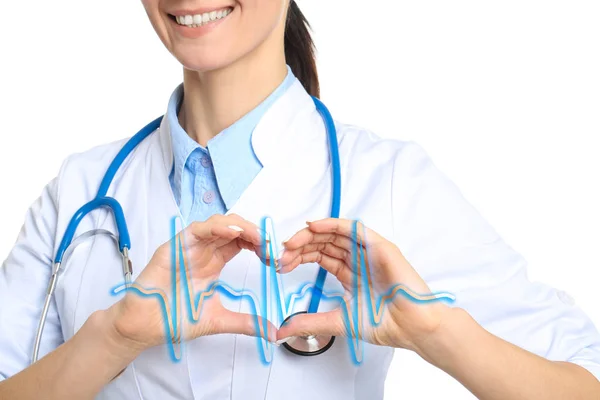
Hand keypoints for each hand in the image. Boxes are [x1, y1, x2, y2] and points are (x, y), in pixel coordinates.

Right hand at [107, 214, 277, 352]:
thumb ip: (245, 323)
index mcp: (213, 263)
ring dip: (240, 226)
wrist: (144, 328)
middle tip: (271, 245)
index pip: (241, 242)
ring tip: (258, 238)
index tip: (275, 256)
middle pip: (233, 228)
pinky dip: (216, 227)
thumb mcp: (218, 320)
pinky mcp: (174, 247)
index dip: (259, 243)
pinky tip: (234, 233)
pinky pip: (197, 230)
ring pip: (218, 223)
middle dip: (254, 232)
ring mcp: (189, 247)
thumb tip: (272, 333)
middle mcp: (203, 251)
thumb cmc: (174, 319)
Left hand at [275, 218, 450, 352]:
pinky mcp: (379, 246)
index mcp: (351, 273)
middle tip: (281, 253)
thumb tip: (282, 331)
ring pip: (335, 234)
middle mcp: (358, 259)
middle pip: (324, 243)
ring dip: (311, 235)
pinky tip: (313, 227)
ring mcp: (369, 251)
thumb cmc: (385, 324)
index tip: (281, 263)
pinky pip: (353, 229)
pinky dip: (332, 225)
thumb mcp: (337, 322)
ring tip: (292, 242)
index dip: (299, 257)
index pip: (320, 256)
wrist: (410, 328)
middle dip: (300, 245)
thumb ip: (309, 323)